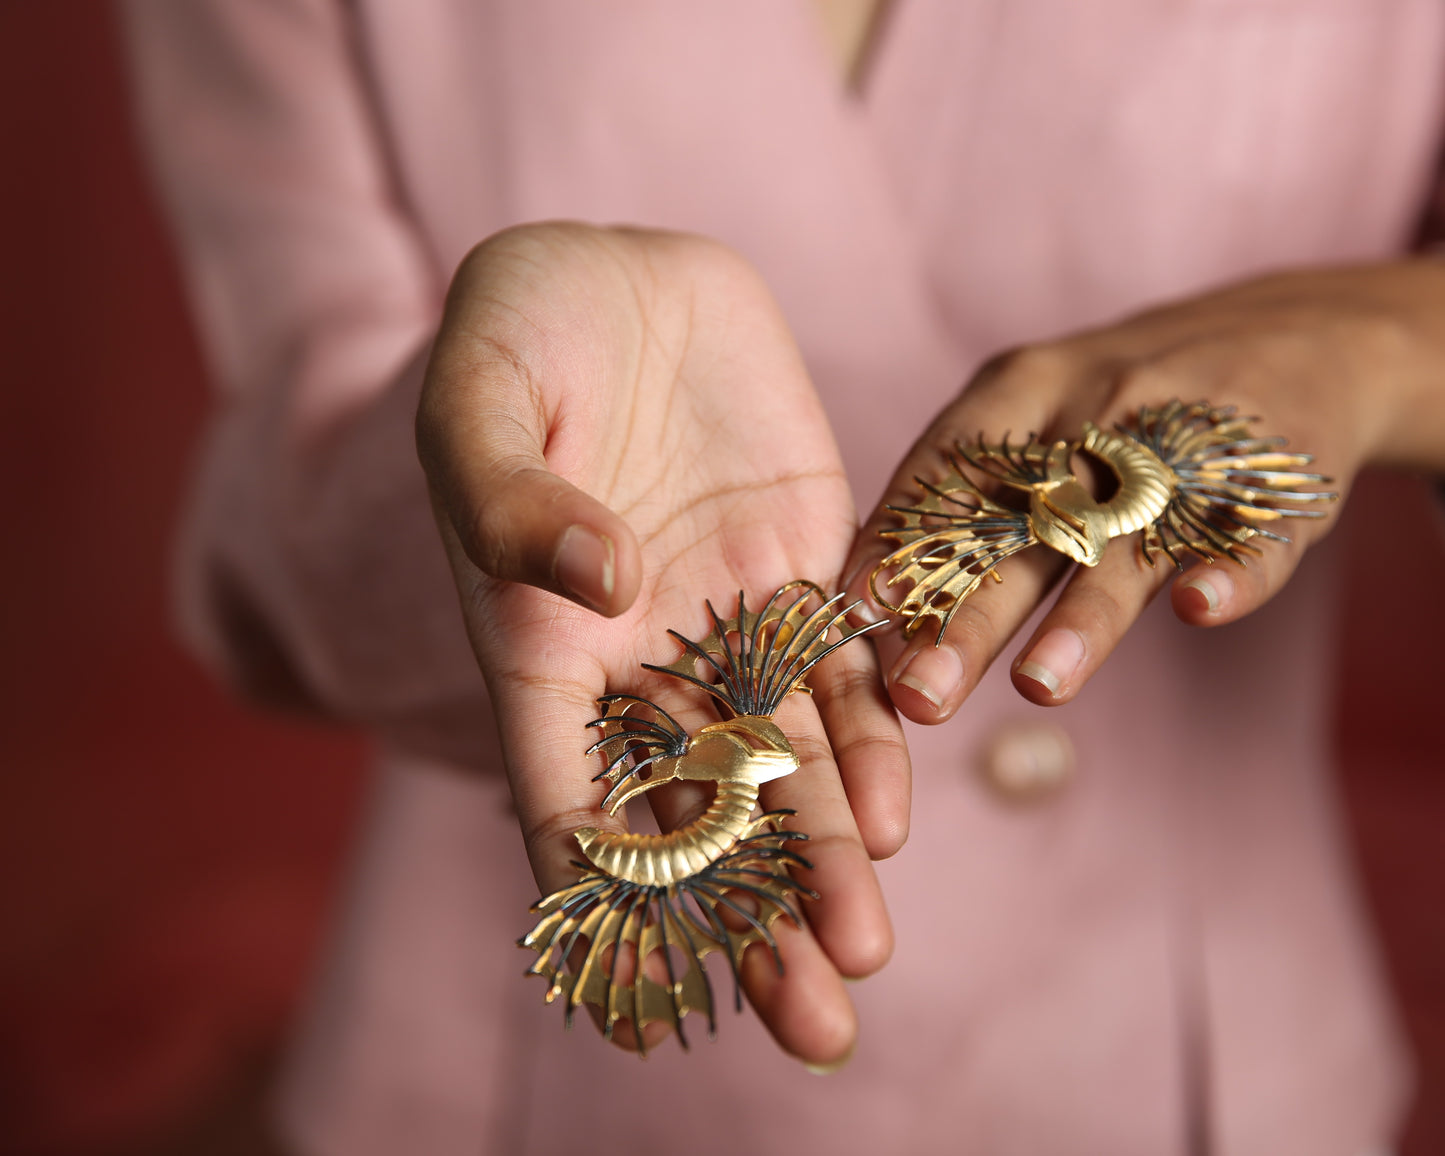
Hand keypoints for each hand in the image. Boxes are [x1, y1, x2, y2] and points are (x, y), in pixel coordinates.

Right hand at [416, 223, 908, 1063]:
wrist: (618, 273)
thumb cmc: (515, 330)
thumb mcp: (478, 396)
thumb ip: (512, 498)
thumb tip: (604, 588)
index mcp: (534, 637)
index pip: (560, 791)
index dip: (602, 897)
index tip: (644, 1003)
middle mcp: (633, 652)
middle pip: (690, 812)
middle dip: (751, 920)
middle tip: (812, 1025)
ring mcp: (723, 613)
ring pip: (779, 762)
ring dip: (822, 860)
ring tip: (862, 953)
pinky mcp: (802, 563)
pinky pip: (841, 667)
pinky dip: (868, 741)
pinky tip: (894, 817)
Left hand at [843, 260, 1444, 722]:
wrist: (1293, 332)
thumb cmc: (1124, 400)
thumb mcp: (1036, 410)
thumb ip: (967, 492)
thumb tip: (868, 598)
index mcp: (1025, 387)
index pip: (946, 471)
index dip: (900, 545)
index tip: (853, 616)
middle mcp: (1096, 408)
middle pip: (1024, 526)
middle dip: (968, 616)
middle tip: (919, 696)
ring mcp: (1187, 440)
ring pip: (1127, 538)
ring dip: (1082, 617)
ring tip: (1038, 687)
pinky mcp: (1272, 477)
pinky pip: (1250, 529)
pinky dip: (1230, 568)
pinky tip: (1199, 609)